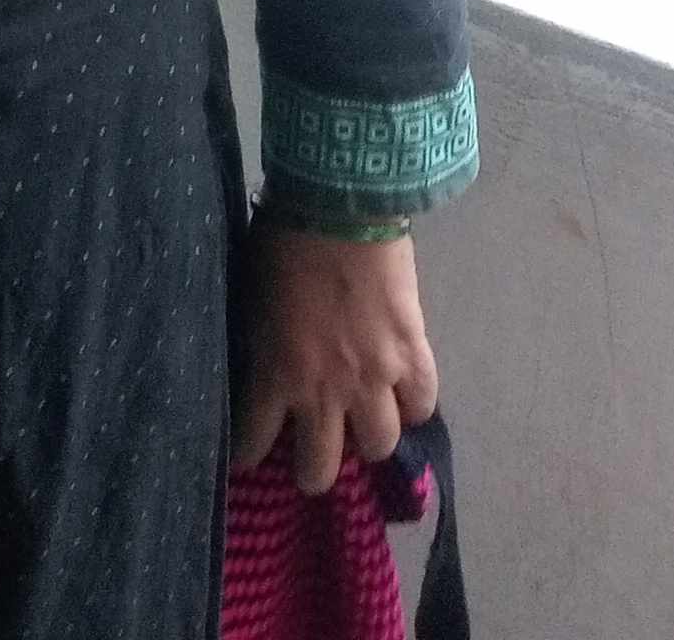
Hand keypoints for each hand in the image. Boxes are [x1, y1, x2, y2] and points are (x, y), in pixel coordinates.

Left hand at [233, 220, 437, 494]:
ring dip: (368, 441)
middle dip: (313, 472)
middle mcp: (325, 389)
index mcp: (275, 372)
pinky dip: (414, 405)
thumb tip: (261, 360)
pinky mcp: (413, 352)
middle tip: (312, 462)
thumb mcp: (253, 297)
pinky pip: (422, 402)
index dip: (251, 454)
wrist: (338, 201)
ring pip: (378, 445)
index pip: (255, 439)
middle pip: (322, 466)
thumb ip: (261, 341)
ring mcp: (374, 376)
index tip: (250, 455)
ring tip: (363, 429)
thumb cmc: (282, 238)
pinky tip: (404, 398)